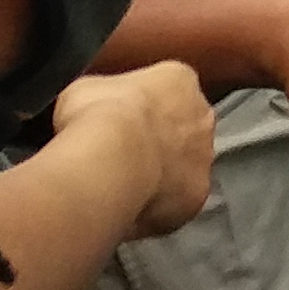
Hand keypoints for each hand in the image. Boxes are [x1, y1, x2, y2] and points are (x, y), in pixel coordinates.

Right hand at [51, 57, 221, 242]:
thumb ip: (102, 95)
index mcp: (180, 81)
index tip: (118, 122)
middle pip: (182, 129)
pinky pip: (177, 202)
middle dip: (157, 142)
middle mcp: (202, 116)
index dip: (140, 109)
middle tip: (122, 157)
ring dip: (160, 175)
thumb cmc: (95, 117)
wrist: (110, 159)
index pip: (167, 90)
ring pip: (183, 167)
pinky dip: (157, 207)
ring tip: (121, 187)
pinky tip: (129, 209)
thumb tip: (93, 107)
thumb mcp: (85, 89)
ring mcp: (203, 158)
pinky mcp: (196, 195)